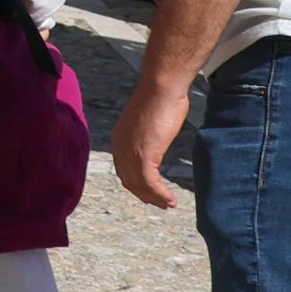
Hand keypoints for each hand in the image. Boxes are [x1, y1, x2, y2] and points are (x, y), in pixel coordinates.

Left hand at [110, 78, 185, 210]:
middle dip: (144, 195)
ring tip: (168, 204)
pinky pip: (149, 183)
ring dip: (154, 198)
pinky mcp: (143, 154)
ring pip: (138, 185)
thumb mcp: (149, 121)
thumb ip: (148, 134)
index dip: (136, 184)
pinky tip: (171, 198)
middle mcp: (120, 146)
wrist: (162, 87)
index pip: (123, 169)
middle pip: (129, 180)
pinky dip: (160, 194)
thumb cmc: (160, 98)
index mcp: (119, 138)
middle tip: (160, 203)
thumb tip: (155, 140)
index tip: (149, 193)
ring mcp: (130, 151)